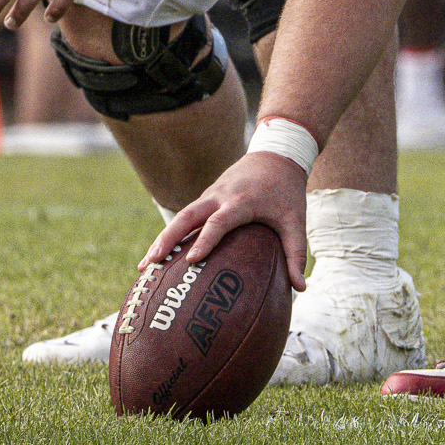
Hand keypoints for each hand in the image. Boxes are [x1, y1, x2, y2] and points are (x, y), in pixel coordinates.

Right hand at [142, 151, 310, 288]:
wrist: (276, 155)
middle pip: (187, 216)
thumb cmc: (287, 191)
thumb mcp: (296, 220)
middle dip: (167, 239)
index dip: (206, 240)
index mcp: (241, 201)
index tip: (192, 260)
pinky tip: (158, 256)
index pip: (219, 221)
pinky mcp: (205, 198)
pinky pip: (184, 216)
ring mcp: (209, 195)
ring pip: (180, 216)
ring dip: (162, 239)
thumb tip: (300, 289)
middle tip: (151, 264)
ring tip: (144, 266)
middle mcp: (219, 196)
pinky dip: (169, 234)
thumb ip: (296, 253)